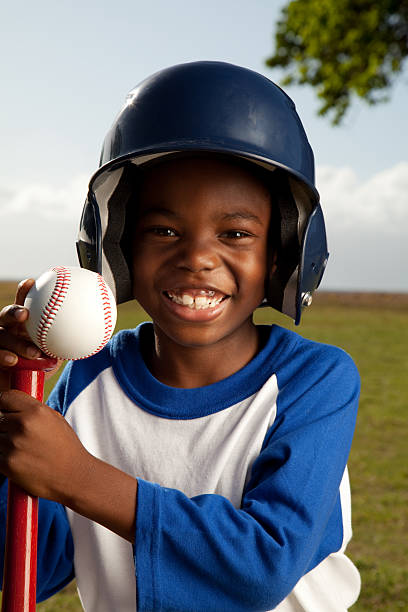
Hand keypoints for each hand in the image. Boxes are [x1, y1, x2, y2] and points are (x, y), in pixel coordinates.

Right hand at [0, 279, 61, 390]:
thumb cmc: (39, 366)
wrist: (22, 387)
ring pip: (1, 336)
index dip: (24, 291)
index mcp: (21, 324)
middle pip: (5, 315)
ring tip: (33, 352)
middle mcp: (7, 330)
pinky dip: (4, 357)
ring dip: (17, 343)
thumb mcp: (55, 353)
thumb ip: (67, 342)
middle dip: (14, 311)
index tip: (31, 282)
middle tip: (25, 315)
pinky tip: (13, 361)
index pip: (21, 303)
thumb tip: (96, 332)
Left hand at [0, 388, 137, 540]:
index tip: (5, 411)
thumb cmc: (66, 448)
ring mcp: (13, 445)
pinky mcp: (7, 464)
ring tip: (22, 450)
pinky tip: (19, 460)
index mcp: (36, 411)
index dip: (4, 405)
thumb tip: (11, 407)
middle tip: (19, 436)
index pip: (5, 398)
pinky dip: (3, 458)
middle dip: (5, 426)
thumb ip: (32, 410)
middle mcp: (23, 425)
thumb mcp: (54, 419)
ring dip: (3, 443)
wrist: (74, 476)